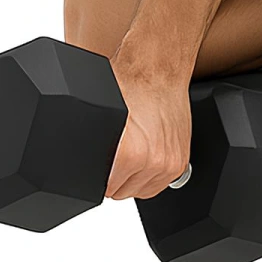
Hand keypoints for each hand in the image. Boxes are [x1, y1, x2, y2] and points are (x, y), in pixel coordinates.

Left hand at [104, 63, 191, 200]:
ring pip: (141, 191)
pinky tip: (143, 158)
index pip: (104, 187)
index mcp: (131, 154)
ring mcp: (170, 163)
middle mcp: (153, 162)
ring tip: (129, 156)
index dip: (97, 176)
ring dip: (133, 179)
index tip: (98, 165)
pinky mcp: (181, 161)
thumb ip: (93, 142)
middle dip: (115, 177)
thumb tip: (80, 158)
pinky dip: (150, 176)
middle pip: (121, 192)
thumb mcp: (101, 114)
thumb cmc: (131, 83)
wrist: (159, 69)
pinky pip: (159, 185)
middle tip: (113, 156)